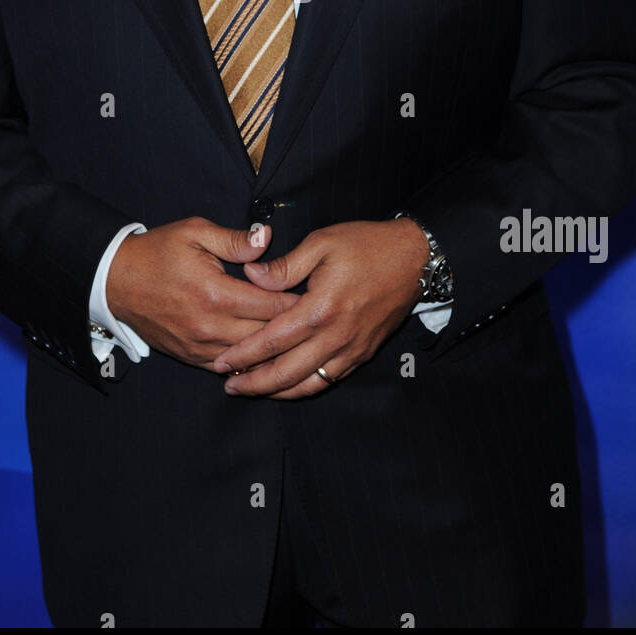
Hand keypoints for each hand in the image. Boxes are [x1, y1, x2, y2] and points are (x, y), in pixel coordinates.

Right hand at [105, 216, 300, 370]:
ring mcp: (200, 347)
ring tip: (297, 338)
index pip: (272, 305)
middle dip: (293, 328)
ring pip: (251, 357)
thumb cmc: (157, 252)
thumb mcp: (195, 232)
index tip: (316, 295)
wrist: (115, 281)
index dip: (297, 301)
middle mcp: (210, 327)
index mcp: (216, 294)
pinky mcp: (191, 357)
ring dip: (273, 349)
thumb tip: (267, 238)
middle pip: (267, 336)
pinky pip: (229, 368)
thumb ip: (235, 239)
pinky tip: (266, 354)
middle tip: (315, 318)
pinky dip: (249, 362)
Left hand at [210, 219, 428, 398]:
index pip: (272, 341)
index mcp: (321, 309)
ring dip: (277, 392)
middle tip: (229, 385)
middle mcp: (336, 336)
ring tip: (252, 389)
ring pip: (308, 385)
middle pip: (286, 374)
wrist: (414, 258)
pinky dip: (304, 387)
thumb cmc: (367, 244)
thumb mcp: (322, 243)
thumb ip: (284, 267)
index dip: (243, 355)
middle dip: (253, 383)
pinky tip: (287, 384)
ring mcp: (352, 349)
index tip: (221, 362)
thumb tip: (249, 275)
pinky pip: (329, 380)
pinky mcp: (363, 353)